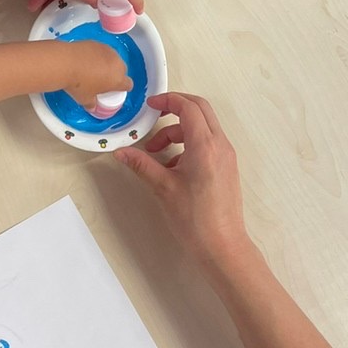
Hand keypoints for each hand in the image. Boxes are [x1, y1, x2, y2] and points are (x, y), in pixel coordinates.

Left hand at [60, 39, 131, 106]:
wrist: (65, 62)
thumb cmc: (77, 84)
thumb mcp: (84, 99)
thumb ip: (91, 104)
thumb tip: (92, 107)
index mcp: (117, 79)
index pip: (128, 84)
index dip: (123, 87)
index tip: (116, 89)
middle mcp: (116, 63)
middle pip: (122, 69)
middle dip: (115, 74)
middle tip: (103, 80)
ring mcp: (107, 51)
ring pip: (113, 58)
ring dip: (107, 63)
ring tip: (94, 68)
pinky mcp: (97, 43)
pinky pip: (102, 50)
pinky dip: (97, 55)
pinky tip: (87, 59)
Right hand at [114, 92, 246, 266]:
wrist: (223, 247)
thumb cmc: (194, 219)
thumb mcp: (163, 188)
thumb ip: (142, 165)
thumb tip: (120, 152)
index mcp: (205, 146)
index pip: (189, 107)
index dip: (168, 101)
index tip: (150, 106)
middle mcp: (220, 145)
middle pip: (200, 110)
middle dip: (176, 108)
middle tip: (154, 116)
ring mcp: (227, 156)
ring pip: (204, 127)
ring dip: (179, 131)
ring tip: (157, 154)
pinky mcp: (227, 167)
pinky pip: (208, 143)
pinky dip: (190, 144)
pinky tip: (173, 167)